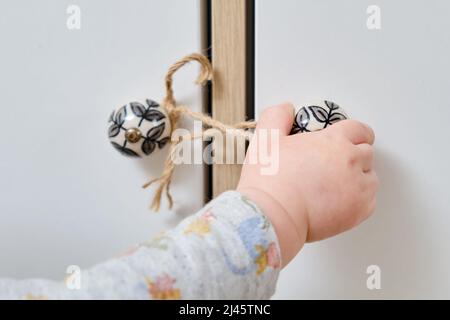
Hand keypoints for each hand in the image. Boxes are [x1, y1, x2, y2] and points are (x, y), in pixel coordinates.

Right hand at [237, 103, 377, 265]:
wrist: (272, 215)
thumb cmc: (270, 181)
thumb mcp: (266, 138)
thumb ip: (277, 117)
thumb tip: (286, 109)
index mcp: (333, 140)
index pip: (359, 129)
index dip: (355, 133)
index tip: (351, 138)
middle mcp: (351, 161)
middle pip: (367, 152)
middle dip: (354, 156)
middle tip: (334, 165)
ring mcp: (358, 187)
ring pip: (371, 178)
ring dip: (358, 178)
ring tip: (335, 185)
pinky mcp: (359, 211)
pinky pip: (370, 202)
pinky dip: (358, 201)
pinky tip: (338, 202)